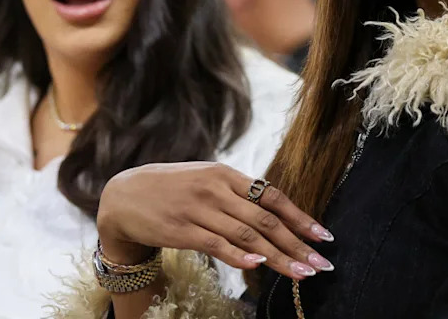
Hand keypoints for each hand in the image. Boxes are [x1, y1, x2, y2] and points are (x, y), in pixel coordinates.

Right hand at [97, 162, 334, 280]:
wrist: (124, 196)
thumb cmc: (171, 189)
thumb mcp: (205, 180)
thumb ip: (236, 193)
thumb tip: (273, 213)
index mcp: (226, 174)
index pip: (272, 195)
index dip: (300, 216)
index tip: (323, 235)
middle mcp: (216, 189)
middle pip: (266, 218)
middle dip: (298, 243)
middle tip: (321, 263)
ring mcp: (199, 209)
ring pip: (248, 234)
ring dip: (278, 256)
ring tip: (301, 272)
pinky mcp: (182, 229)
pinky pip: (217, 244)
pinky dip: (240, 255)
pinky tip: (259, 265)